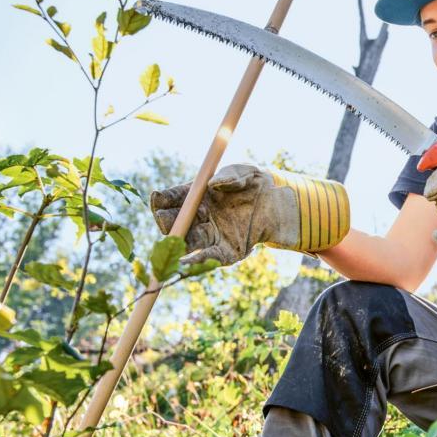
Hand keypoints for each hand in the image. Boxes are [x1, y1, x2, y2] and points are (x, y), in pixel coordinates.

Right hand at [149, 164, 349, 266]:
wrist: (279, 204)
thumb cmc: (258, 184)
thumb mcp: (247, 173)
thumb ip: (231, 176)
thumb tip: (213, 185)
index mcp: (199, 196)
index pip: (174, 199)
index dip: (163, 199)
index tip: (157, 199)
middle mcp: (201, 217)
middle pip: (176, 222)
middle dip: (167, 221)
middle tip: (165, 220)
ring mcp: (212, 235)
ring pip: (188, 241)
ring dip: (178, 244)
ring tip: (170, 243)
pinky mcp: (226, 252)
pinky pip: (209, 257)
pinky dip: (197, 261)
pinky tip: (185, 263)